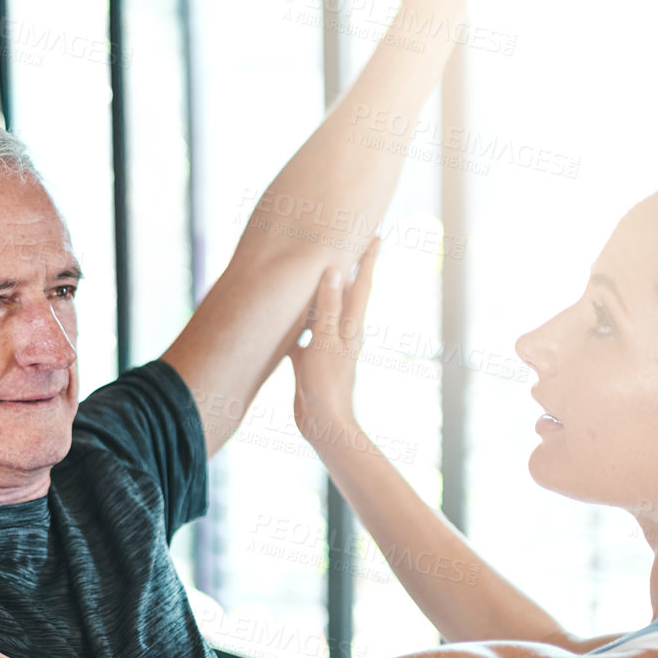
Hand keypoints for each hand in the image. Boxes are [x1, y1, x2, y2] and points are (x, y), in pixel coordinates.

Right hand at [287, 236, 379, 441]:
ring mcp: (327, 347)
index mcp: (351, 325)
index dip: (368, 259)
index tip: (375, 235)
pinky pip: (304, 334)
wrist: (323, 422)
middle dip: (347, 271)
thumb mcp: (327, 341)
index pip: (361, 284)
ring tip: (316, 275)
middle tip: (348, 245)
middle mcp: (342, 333)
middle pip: (345, 294)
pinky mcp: (311, 360)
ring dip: (320, 294)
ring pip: (323, 313)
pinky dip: (297, 324)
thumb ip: (329, 307)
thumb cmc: (328, 384)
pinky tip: (282, 321)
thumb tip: (334, 270)